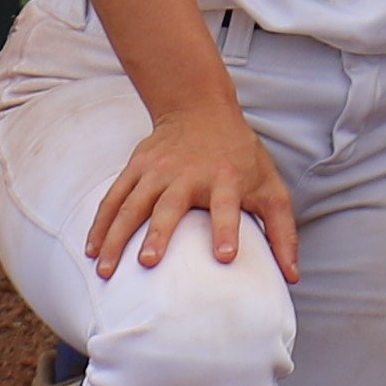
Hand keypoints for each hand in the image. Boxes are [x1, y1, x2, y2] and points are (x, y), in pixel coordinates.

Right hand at [89, 102, 296, 283]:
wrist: (201, 108)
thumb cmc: (242, 157)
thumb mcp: (270, 188)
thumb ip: (282, 233)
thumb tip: (293, 277)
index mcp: (226, 180)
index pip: (228, 207)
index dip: (227, 230)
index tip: (224, 256)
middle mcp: (189, 174)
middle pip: (170, 206)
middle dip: (159, 234)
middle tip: (148, 263)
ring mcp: (158, 170)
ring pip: (132, 205)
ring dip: (118, 237)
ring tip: (107, 270)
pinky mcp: (136, 168)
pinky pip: (114, 198)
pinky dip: (101, 224)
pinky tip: (92, 250)